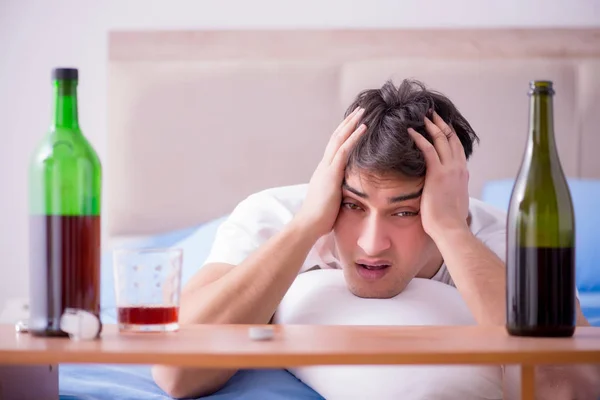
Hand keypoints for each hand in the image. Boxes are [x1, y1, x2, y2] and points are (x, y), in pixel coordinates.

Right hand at [294, 107, 366, 238]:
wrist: (308, 225)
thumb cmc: (320, 218)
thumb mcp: (332, 200)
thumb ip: (340, 191)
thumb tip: (351, 193)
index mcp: (324, 172)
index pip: (334, 147)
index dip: (343, 134)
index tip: (353, 124)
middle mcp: (323, 166)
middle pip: (335, 138)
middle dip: (348, 123)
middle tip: (360, 111)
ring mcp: (326, 168)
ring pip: (339, 139)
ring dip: (351, 125)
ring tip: (363, 113)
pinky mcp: (331, 174)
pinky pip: (343, 151)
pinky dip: (354, 138)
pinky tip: (363, 128)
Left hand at [408, 112, 469, 240]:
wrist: (450, 228)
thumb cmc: (450, 219)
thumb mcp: (456, 199)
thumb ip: (454, 187)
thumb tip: (453, 184)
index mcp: (463, 173)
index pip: (457, 147)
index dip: (449, 134)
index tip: (442, 125)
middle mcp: (458, 167)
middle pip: (451, 139)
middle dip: (441, 124)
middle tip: (432, 114)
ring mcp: (449, 169)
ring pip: (441, 140)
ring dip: (431, 126)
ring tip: (422, 116)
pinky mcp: (437, 174)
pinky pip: (428, 150)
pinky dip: (419, 138)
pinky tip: (410, 131)